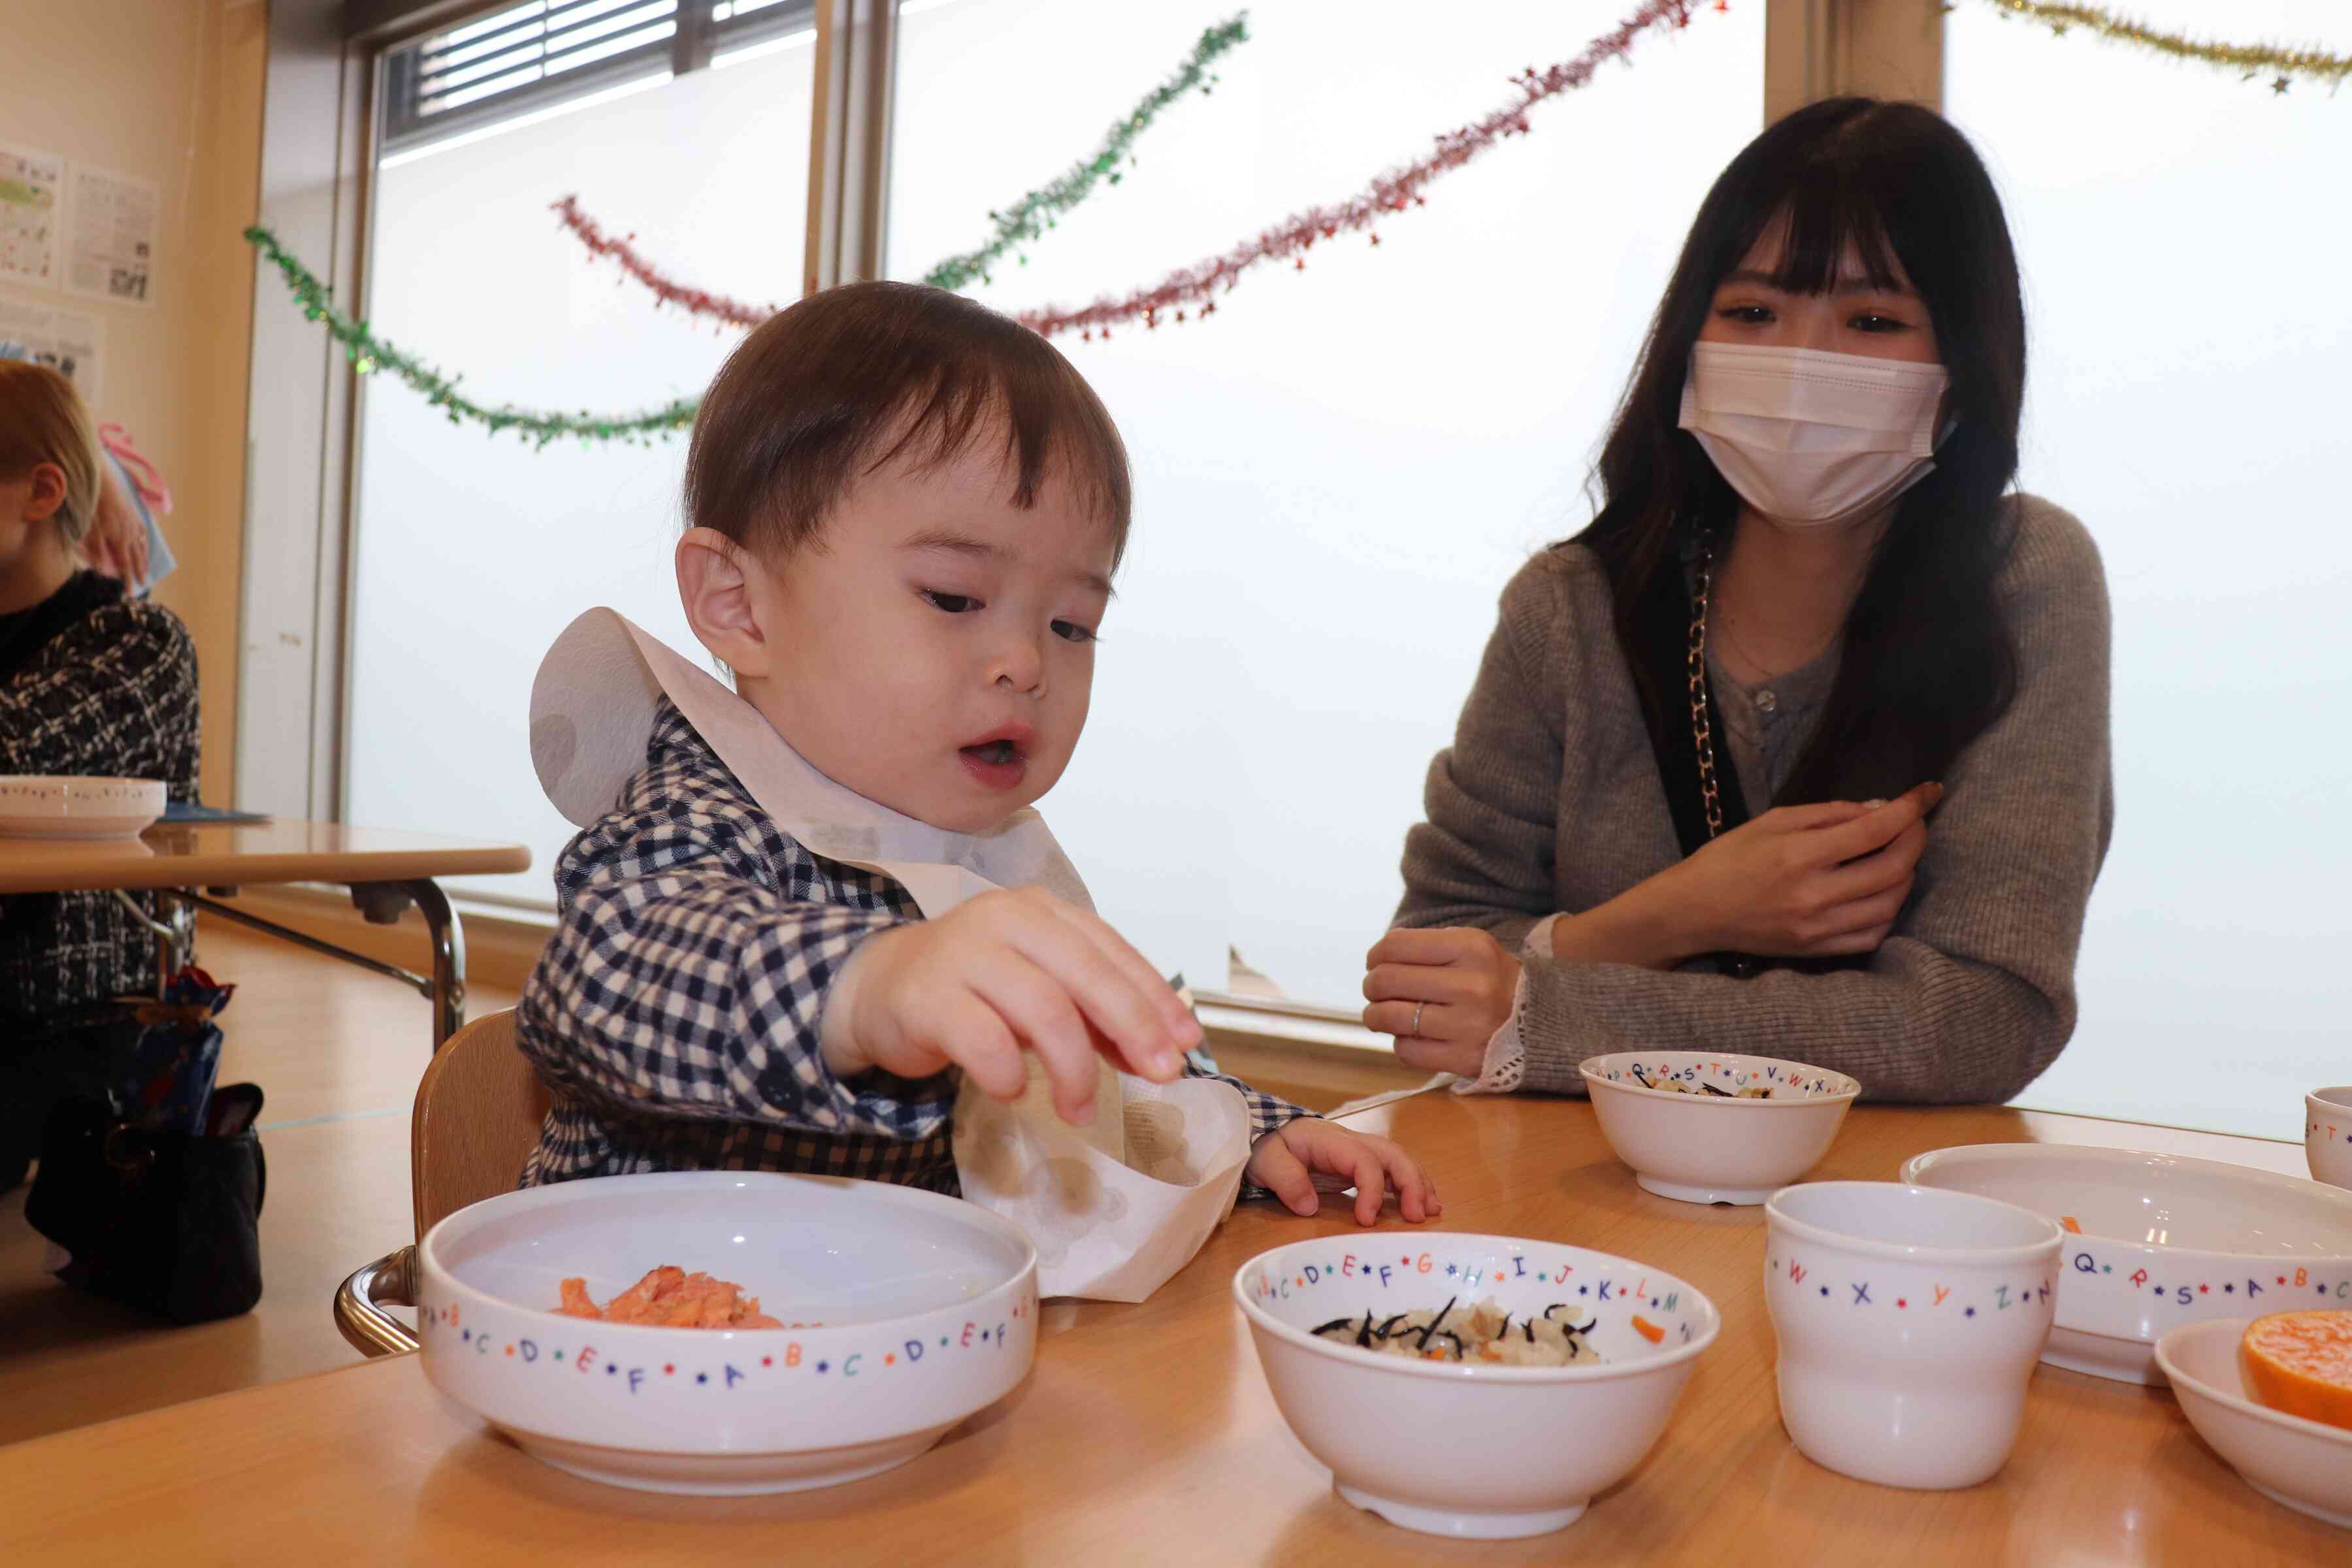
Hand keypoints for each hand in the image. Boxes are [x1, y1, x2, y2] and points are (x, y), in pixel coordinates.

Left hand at [78, 464, 149, 589]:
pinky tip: (143, 544)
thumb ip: (97, 550)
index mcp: (119, 539)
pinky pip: (143, 532)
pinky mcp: (134, 514)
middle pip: (137, 557)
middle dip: (140, 571)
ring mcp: (134, 523)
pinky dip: (145, 542)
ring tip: (147, 569)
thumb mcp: (90, 529)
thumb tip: (104, 569)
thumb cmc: (93, 506)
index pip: (125, 564)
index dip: (128, 578)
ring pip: (142, 545)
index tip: (131, 590)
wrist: (102, 481)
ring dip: (144, 559)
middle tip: (143, 584)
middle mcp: (130, 533)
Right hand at [820, 886, 1200, 1124]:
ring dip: (1074, 1068)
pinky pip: (983, 1040)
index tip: (1186, 1043)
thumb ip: (1095, 1016)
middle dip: (1133, 1027)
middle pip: (1086, 973)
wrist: (878, 986)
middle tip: (1161, 1075)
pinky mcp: (927, 997)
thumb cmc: (974, 989)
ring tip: (1081, 1110)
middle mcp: (1006, 919)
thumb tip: (1160, 1054)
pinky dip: (1009, 1074)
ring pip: (1042, 1007)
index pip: (1111, 950)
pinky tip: (1014, 1092)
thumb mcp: (1040, 990)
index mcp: (1043, 912)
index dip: (1154, 998)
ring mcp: (964, 953)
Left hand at [1246, 1118, 1439, 1224]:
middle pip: (1391, 1153)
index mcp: (1328, 1139)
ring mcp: (1355, 1152)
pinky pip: (1389, 1171)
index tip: (1367, 1220)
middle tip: (1419, 1216)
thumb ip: (1285, 1179)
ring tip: (1432, 1211)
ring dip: (1417, 1183)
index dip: (1372, 1189)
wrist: (1258, 1134)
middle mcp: (1349, 1142)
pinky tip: (1419, 1205)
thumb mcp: (1264, 1161)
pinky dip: (1408, 1186)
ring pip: (1397, 1160)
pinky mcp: (1355, 1165)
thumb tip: (1310, 1206)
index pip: (1363, 1159)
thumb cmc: (1262, 1146)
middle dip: (1411, 1182)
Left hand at [1360, 926, 1520, 1076]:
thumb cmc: (1493, 982)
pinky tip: (1415, 1036)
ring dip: (1376, 1016)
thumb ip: (1427, 947)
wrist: (1544, 1024)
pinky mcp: (1465, 1059)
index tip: (1375, 963)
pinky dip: (1402, 1043)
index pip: (1395, 945)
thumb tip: (1376, 960)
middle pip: (1386, 980)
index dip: (1375, 955)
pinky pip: (1406, 1050)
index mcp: (1472, 947)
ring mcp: (1469, 1025)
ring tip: (1381, 1015)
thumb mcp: (1472, 949)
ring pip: (1389, 1017)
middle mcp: (1471, 985)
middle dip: (1371, 986)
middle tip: (1376, 990)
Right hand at [1666, 781, 1942, 958]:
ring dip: (1905, 876)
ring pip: (1890, 904)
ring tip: (1897, 856)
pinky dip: (1888, 911)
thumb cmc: (1729, 858)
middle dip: (1915, 839)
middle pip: (1893, 868)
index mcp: (1799, 856)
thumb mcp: (1772, 821)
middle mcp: (1813, 895)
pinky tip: (1881, 893)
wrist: (1694, 911)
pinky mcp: (1817, 950)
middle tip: (1914, 823)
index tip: (1929, 792)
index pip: (1874, 830)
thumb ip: (1828, 814)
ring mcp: (1817, 928)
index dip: (1910, 808)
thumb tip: (1879, 810)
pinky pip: (1872, 935)